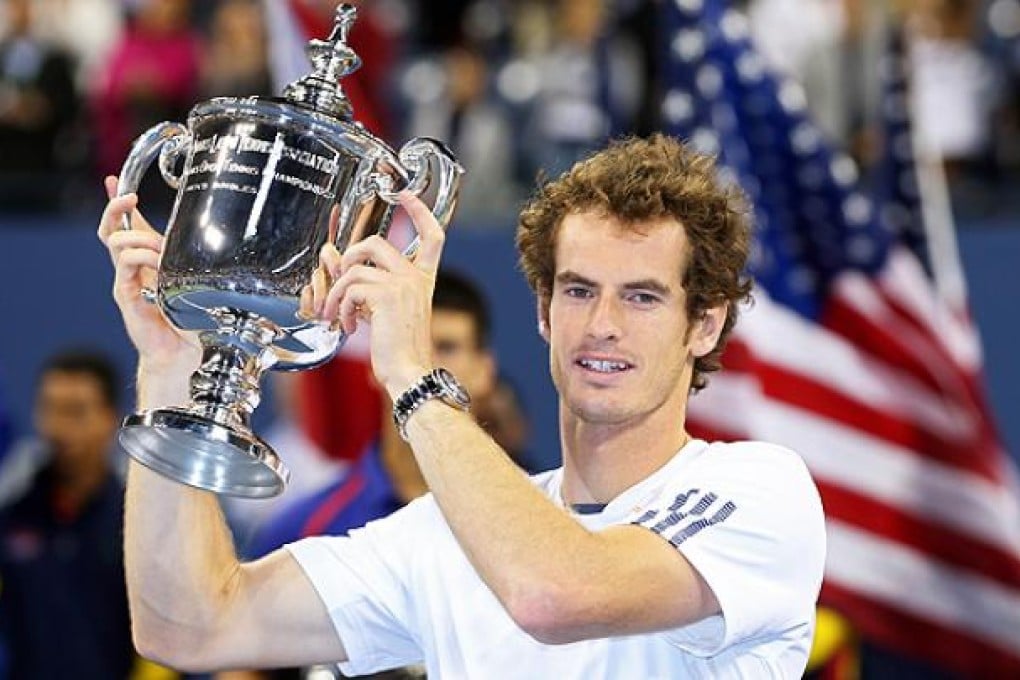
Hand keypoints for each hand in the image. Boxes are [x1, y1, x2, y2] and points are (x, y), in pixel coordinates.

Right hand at [97, 176, 200, 374]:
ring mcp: (126, 282)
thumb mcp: (197, 279)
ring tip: (160, 248)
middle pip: (110, 230)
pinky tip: (157, 264)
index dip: (118, 204)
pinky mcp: (126, 297)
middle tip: (131, 198)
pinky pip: (124, 267)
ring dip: (139, 238)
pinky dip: (140, 259)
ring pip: (116, 244)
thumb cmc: (193, 318)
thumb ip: (200, 260)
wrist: (184, 353)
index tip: (116, 181)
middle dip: (117, 209)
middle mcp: (132, 270)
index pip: (127, 226)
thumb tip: (221, 234)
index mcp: (147, 262)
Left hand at [301, 191, 444, 397]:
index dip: (419, 210)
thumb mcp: (380, 311)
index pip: (432, 235)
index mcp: (422, 279)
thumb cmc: (398, 347)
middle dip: (348, 256)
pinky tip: (350, 326)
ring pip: (354, 268)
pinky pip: (350, 288)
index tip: (405, 193)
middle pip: (376, 242)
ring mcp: (403, 284)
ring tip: (337, 314)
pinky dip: (342, 308)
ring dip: (336, 293)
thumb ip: (361, 285)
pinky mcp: (387, 295)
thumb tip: (329, 257)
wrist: (410, 372)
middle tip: (339, 279)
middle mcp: (416, 277)